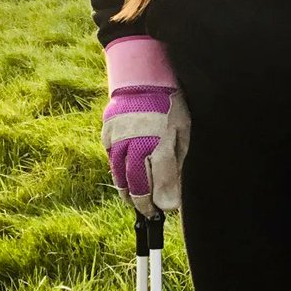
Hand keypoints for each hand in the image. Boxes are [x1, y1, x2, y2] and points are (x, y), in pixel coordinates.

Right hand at [101, 36, 189, 215]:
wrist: (142, 78)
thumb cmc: (170, 105)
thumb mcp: (183, 131)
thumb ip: (176, 161)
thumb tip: (174, 189)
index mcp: (161, 142)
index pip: (162, 182)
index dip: (166, 200)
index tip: (169, 210)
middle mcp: (137, 144)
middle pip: (138, 184)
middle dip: (145, 203)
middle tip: (150, 212)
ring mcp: (118, 140)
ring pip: (120, 176)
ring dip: (128, 193)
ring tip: (135, 202)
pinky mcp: (107, 135)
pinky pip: (111, 160)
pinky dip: (118, 172)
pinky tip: (126, 179)